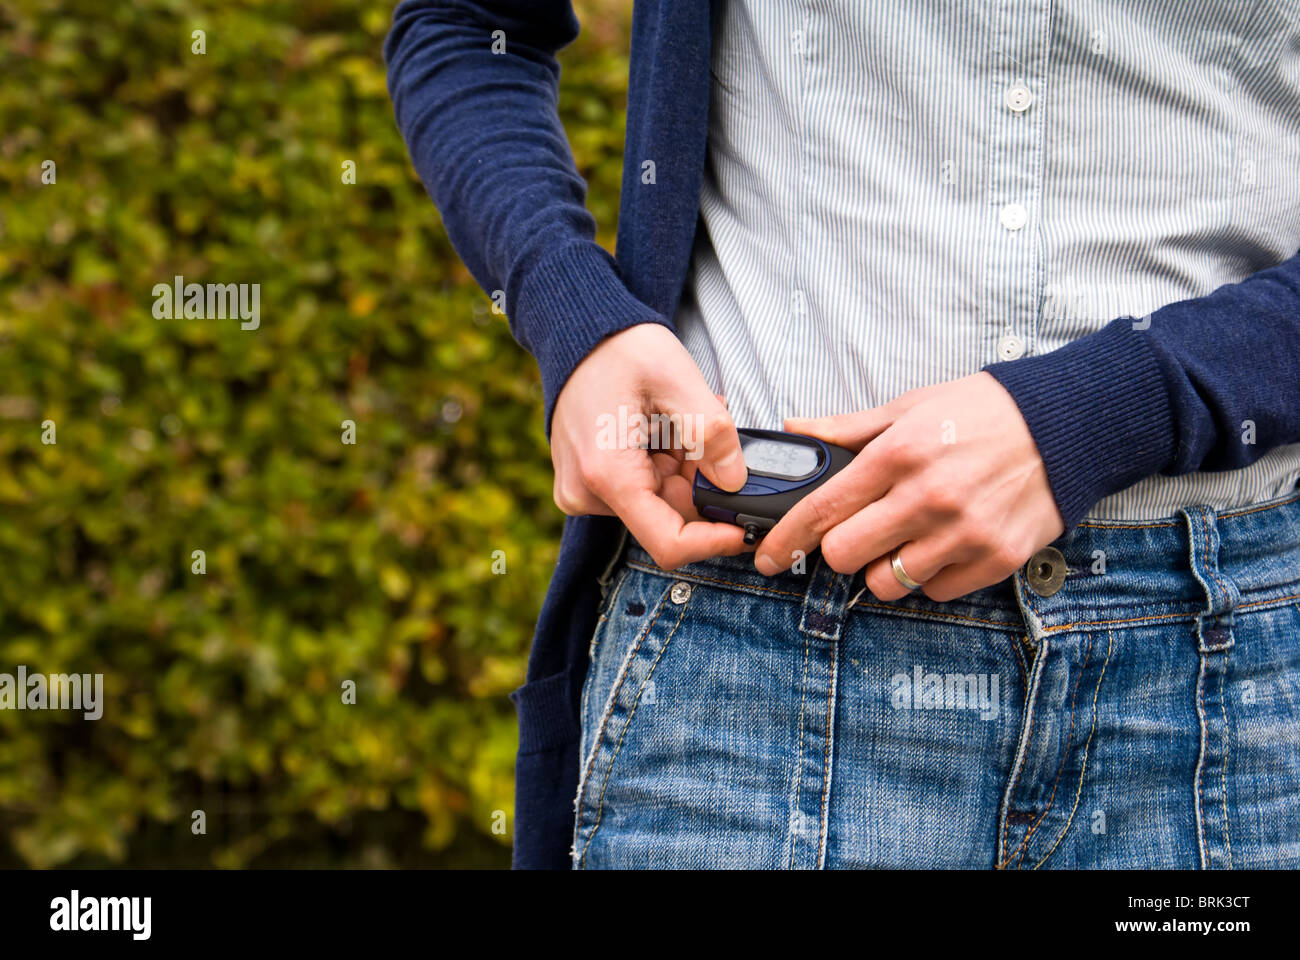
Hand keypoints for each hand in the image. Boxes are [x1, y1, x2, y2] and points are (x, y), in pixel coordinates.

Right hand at [550, 323, 752, 568]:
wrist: (576, 333)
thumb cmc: (619, 348)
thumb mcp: (676, 378)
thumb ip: (711, 433)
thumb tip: (735, 481)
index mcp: (607, 473)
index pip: (669, 543)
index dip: (714, 542)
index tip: (745, 527)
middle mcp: (587, 493)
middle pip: (668, 519)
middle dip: (700, 485)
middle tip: (711, 438)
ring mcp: (584, 491)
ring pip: (658, 503)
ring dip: (684, 471)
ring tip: (684, 423)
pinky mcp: (587, 484)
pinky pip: (640, 490)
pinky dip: (665, 466)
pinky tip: (666, 431)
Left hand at [756, 372, 1065, 601]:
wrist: (1069, 425)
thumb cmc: (984, 412)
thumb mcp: (911, 407)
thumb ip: (849, 429)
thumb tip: (795, 430)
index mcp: (898, 455)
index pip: (822, 510)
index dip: (786, 540)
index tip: (770, 556)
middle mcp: (928, 498)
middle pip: (846, 556)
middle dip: (841, 550)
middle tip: (857, 533)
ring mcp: (963, 533)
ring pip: (888, 582)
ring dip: (886, 566)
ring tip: (908, 536)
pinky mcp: (995, 558)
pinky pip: (935, 591)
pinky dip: (930, 576)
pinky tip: (944, 544)